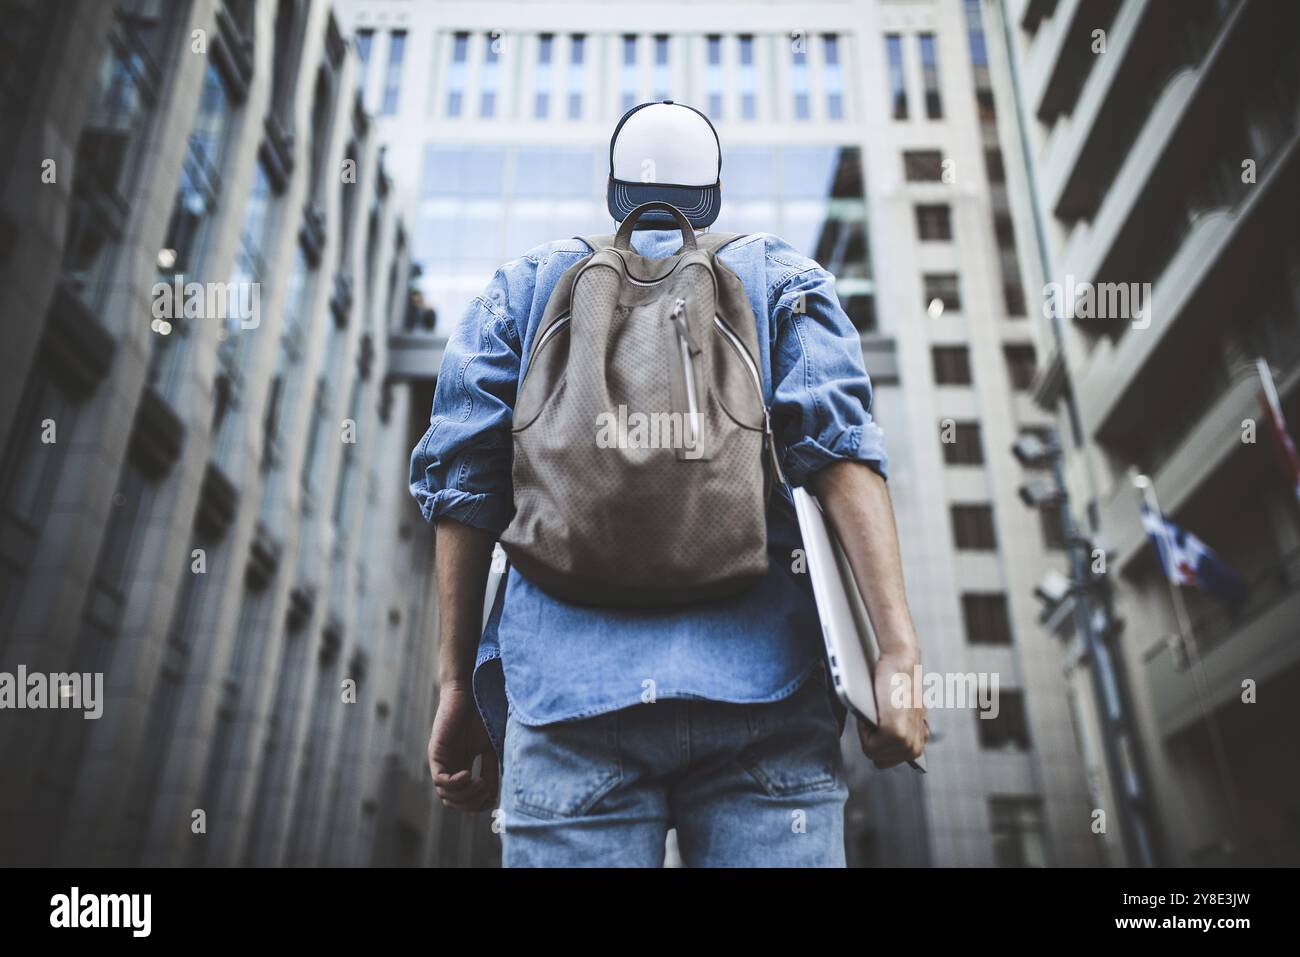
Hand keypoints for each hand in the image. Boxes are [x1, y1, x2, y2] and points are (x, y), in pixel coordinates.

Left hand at [428, 682, 498, 811]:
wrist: (471, 692)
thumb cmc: (482, 715)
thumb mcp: (491, 748)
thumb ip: (491, 771)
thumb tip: (493, 797)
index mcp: (460, 767)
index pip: (462, 799)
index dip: (476, 805)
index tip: (491, 799)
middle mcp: (448, 767)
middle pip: (452, 801)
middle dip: (470, 803)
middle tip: (485, 792)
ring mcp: (441, 761)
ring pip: (445, 795)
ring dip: (465, 795)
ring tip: (479, 783)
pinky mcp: (435, 752)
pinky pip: (439, 779)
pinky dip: (454, 783)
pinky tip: (468, 775)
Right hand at [857, 650, 927, 769]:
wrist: (901, 664)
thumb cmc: (897, 684)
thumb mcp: (904, 715)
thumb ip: (902, 732)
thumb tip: (888, 743)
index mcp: (918, 745)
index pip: (887, 761)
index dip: (876, 742)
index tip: (880, 722)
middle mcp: (915, 749)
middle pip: (878, 760)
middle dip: (871, 740)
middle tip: (877, 716)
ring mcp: (905, 743)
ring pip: (872, 753)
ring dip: (867, 733)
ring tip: (877, 711)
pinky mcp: (894, 734)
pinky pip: (869, 745)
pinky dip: (864, 728)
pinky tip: (876, 710)